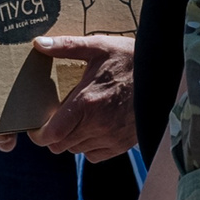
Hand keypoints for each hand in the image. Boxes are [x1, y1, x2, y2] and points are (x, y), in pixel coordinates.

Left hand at [30, 33, 137, 159]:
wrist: (164, 77)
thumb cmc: (129, 59)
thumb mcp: (98, 47)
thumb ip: (66, 46)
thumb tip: (38, 43)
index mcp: (86, 103)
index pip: (53, 134)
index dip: (39, 135)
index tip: (35, 128)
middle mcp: (98, 125)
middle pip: (61, 145)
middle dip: (52, 136)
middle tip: (52, 121)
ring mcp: (112, 137)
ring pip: (77, 150)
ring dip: (70, 140)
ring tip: (72, 122)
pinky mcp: (124, 143)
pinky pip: (96, 156)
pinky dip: (88, 147)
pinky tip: (89, 130)